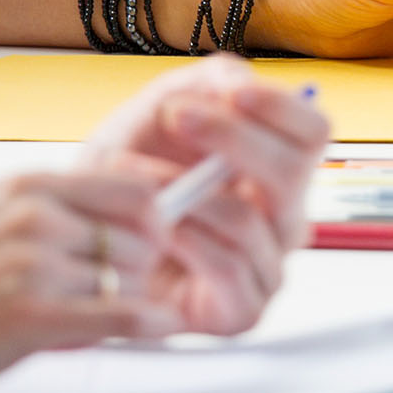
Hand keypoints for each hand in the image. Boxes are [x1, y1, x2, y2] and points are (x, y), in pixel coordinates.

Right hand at [0, 173, 180, 392]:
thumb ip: (41, 222)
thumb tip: (112, 232)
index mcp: (21, 189)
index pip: (133, 187)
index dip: (160, 219)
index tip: (164, 243)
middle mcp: (30, 216)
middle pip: (144, 236)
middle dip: (147, 271)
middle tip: (132, 293)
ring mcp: (27, 263)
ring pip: (135, 278)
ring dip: (135, 304)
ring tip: (108, 319)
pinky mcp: (24, 315)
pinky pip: (121, 315)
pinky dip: (146, 325)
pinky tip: (152, 330)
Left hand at [81, 55, 330, 334]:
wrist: (80, 242)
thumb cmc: (123, 181)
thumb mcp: (155, 114)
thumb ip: (203, 85)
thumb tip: (239, 82)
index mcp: (276, 168)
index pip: (313, 132)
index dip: (281, 108)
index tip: (232, 91)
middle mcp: (283, 218)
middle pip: (293, 171)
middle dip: (234, 138)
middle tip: (178, 116)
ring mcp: (268, 267)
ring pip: (250, 219)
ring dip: (186, 189)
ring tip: (134, 173)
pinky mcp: (243, 310)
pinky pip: (228, 267)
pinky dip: (185, 240)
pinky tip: (152, 226)